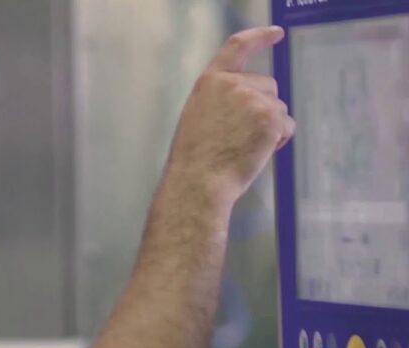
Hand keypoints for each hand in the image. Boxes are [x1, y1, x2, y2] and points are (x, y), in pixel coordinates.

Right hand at [165, 26, 295, 205]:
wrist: (199, 180)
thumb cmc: (194, 156)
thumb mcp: (198, 114)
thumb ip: (221, 98)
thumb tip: (247, 102)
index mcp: (211, 81)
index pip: (237, 47)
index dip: (259, 37)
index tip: (276, 34)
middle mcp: (234, 84)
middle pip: (267, 85)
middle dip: (263, 106)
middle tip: (241, 135)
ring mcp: (254, 100)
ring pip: (278, 107)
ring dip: (270, 126)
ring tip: (244, 146)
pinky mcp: (271, 118)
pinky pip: (286, 125)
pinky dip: (278, 140)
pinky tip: (257, 152)